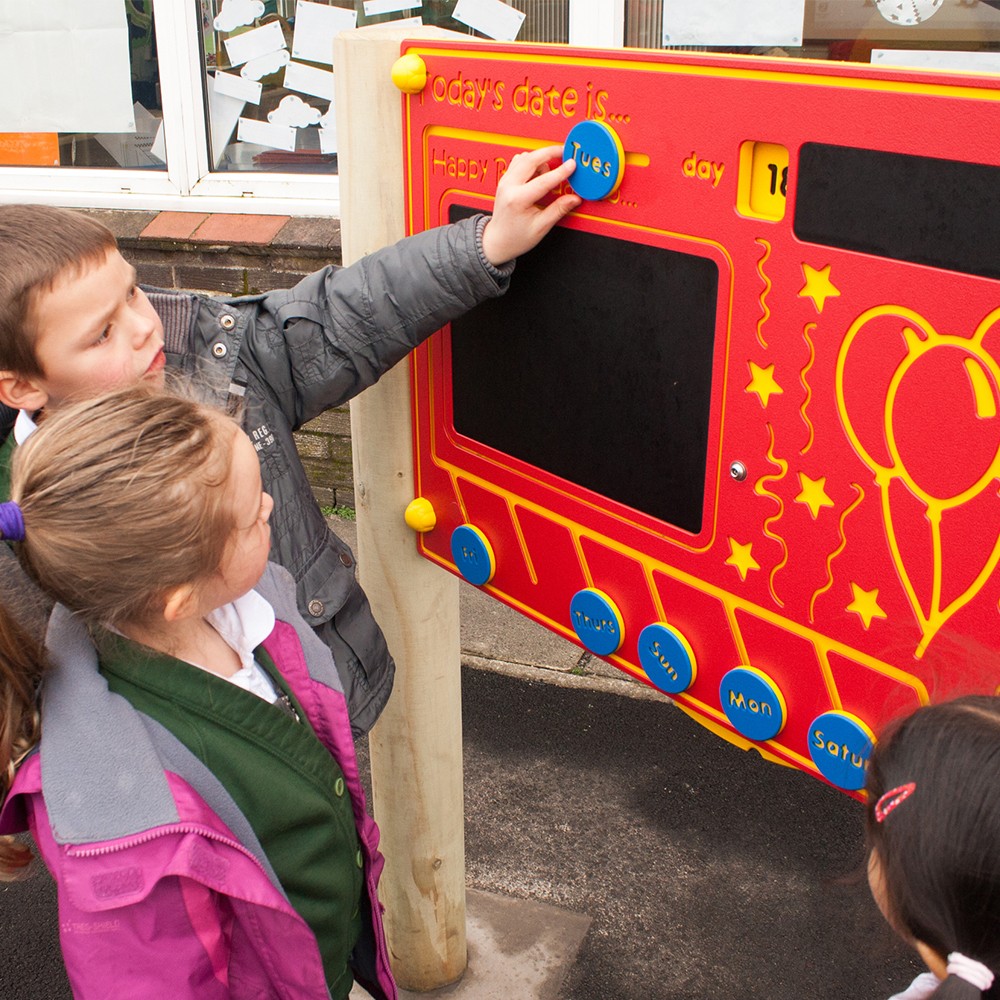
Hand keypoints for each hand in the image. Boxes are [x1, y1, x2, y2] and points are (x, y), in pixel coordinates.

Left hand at [481, 145, 580, 265]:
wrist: (497, 241)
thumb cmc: (516, 238)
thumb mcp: (540, 227)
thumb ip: (558, 210)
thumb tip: (574, 198)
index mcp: (517, 200)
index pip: (543, 180)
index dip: (560, 171)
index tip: (572, 165)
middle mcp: (508, 187)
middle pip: (531, 159)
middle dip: (550, 152)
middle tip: (564, 152)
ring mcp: (505, 181)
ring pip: (525, 158)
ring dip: (540, 158)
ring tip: (551, 170)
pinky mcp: (505, 180)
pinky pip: (519, 162)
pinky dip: (531, 162)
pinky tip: (539, 172)